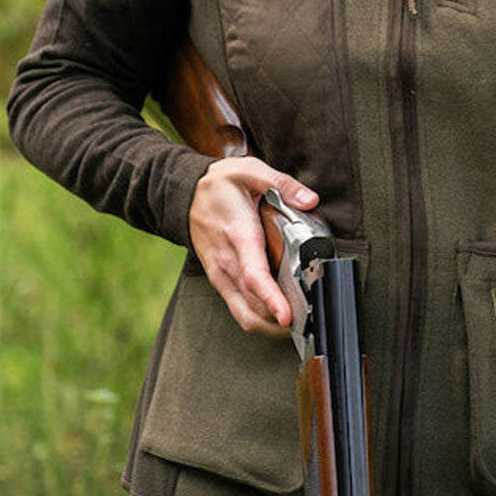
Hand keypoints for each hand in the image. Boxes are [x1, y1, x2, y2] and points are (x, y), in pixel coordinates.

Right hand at [188, 156, 318, 335]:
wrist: (184, 194)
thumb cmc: (219, 185)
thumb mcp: (250, 170)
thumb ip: (282, 184)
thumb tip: (310, 199)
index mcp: (239, 236)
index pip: (254, 275)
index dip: (271, 299)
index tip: (287, 316)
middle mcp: (227, 263)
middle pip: (252, 307)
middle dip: (279, 322)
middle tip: (309, 322)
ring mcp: (221, 275)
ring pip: (245, 314)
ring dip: (270, 325)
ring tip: (300, 323)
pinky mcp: (220, 280)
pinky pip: (240, 309)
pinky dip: (260, 318)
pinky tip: (280, 315)